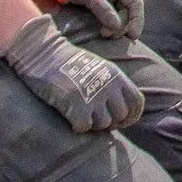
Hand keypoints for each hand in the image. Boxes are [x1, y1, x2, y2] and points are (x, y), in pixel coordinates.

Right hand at [0, 15, 144, 132]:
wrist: (45, 54)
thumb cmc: (70, 64)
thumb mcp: (100, 68)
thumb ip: (113, 86)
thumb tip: (122, 110)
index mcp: (116, 76)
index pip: (137, 103)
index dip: (131, 116)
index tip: (121, 121)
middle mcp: (108, 86)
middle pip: (121, 116)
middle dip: (110, 122)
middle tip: (96, 119)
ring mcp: (93, 96)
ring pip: (104, 124)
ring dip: (94, 125)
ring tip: (82, 116)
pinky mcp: (76, 106)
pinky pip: (85, 127)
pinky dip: (78, 126)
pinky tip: (71, 118)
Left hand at [16, 0, 146, 36]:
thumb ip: (102, 8)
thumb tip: (117, 26)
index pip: (136, 3)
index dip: (137, 20)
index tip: (131, 36)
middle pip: (129, 12)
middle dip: (123, 26)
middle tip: (108, 35)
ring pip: (120, 17)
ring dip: (116, 28)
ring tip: (104, 34)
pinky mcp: (100, 5)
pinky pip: (110, 18)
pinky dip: (109, 26)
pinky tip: (102, 32)